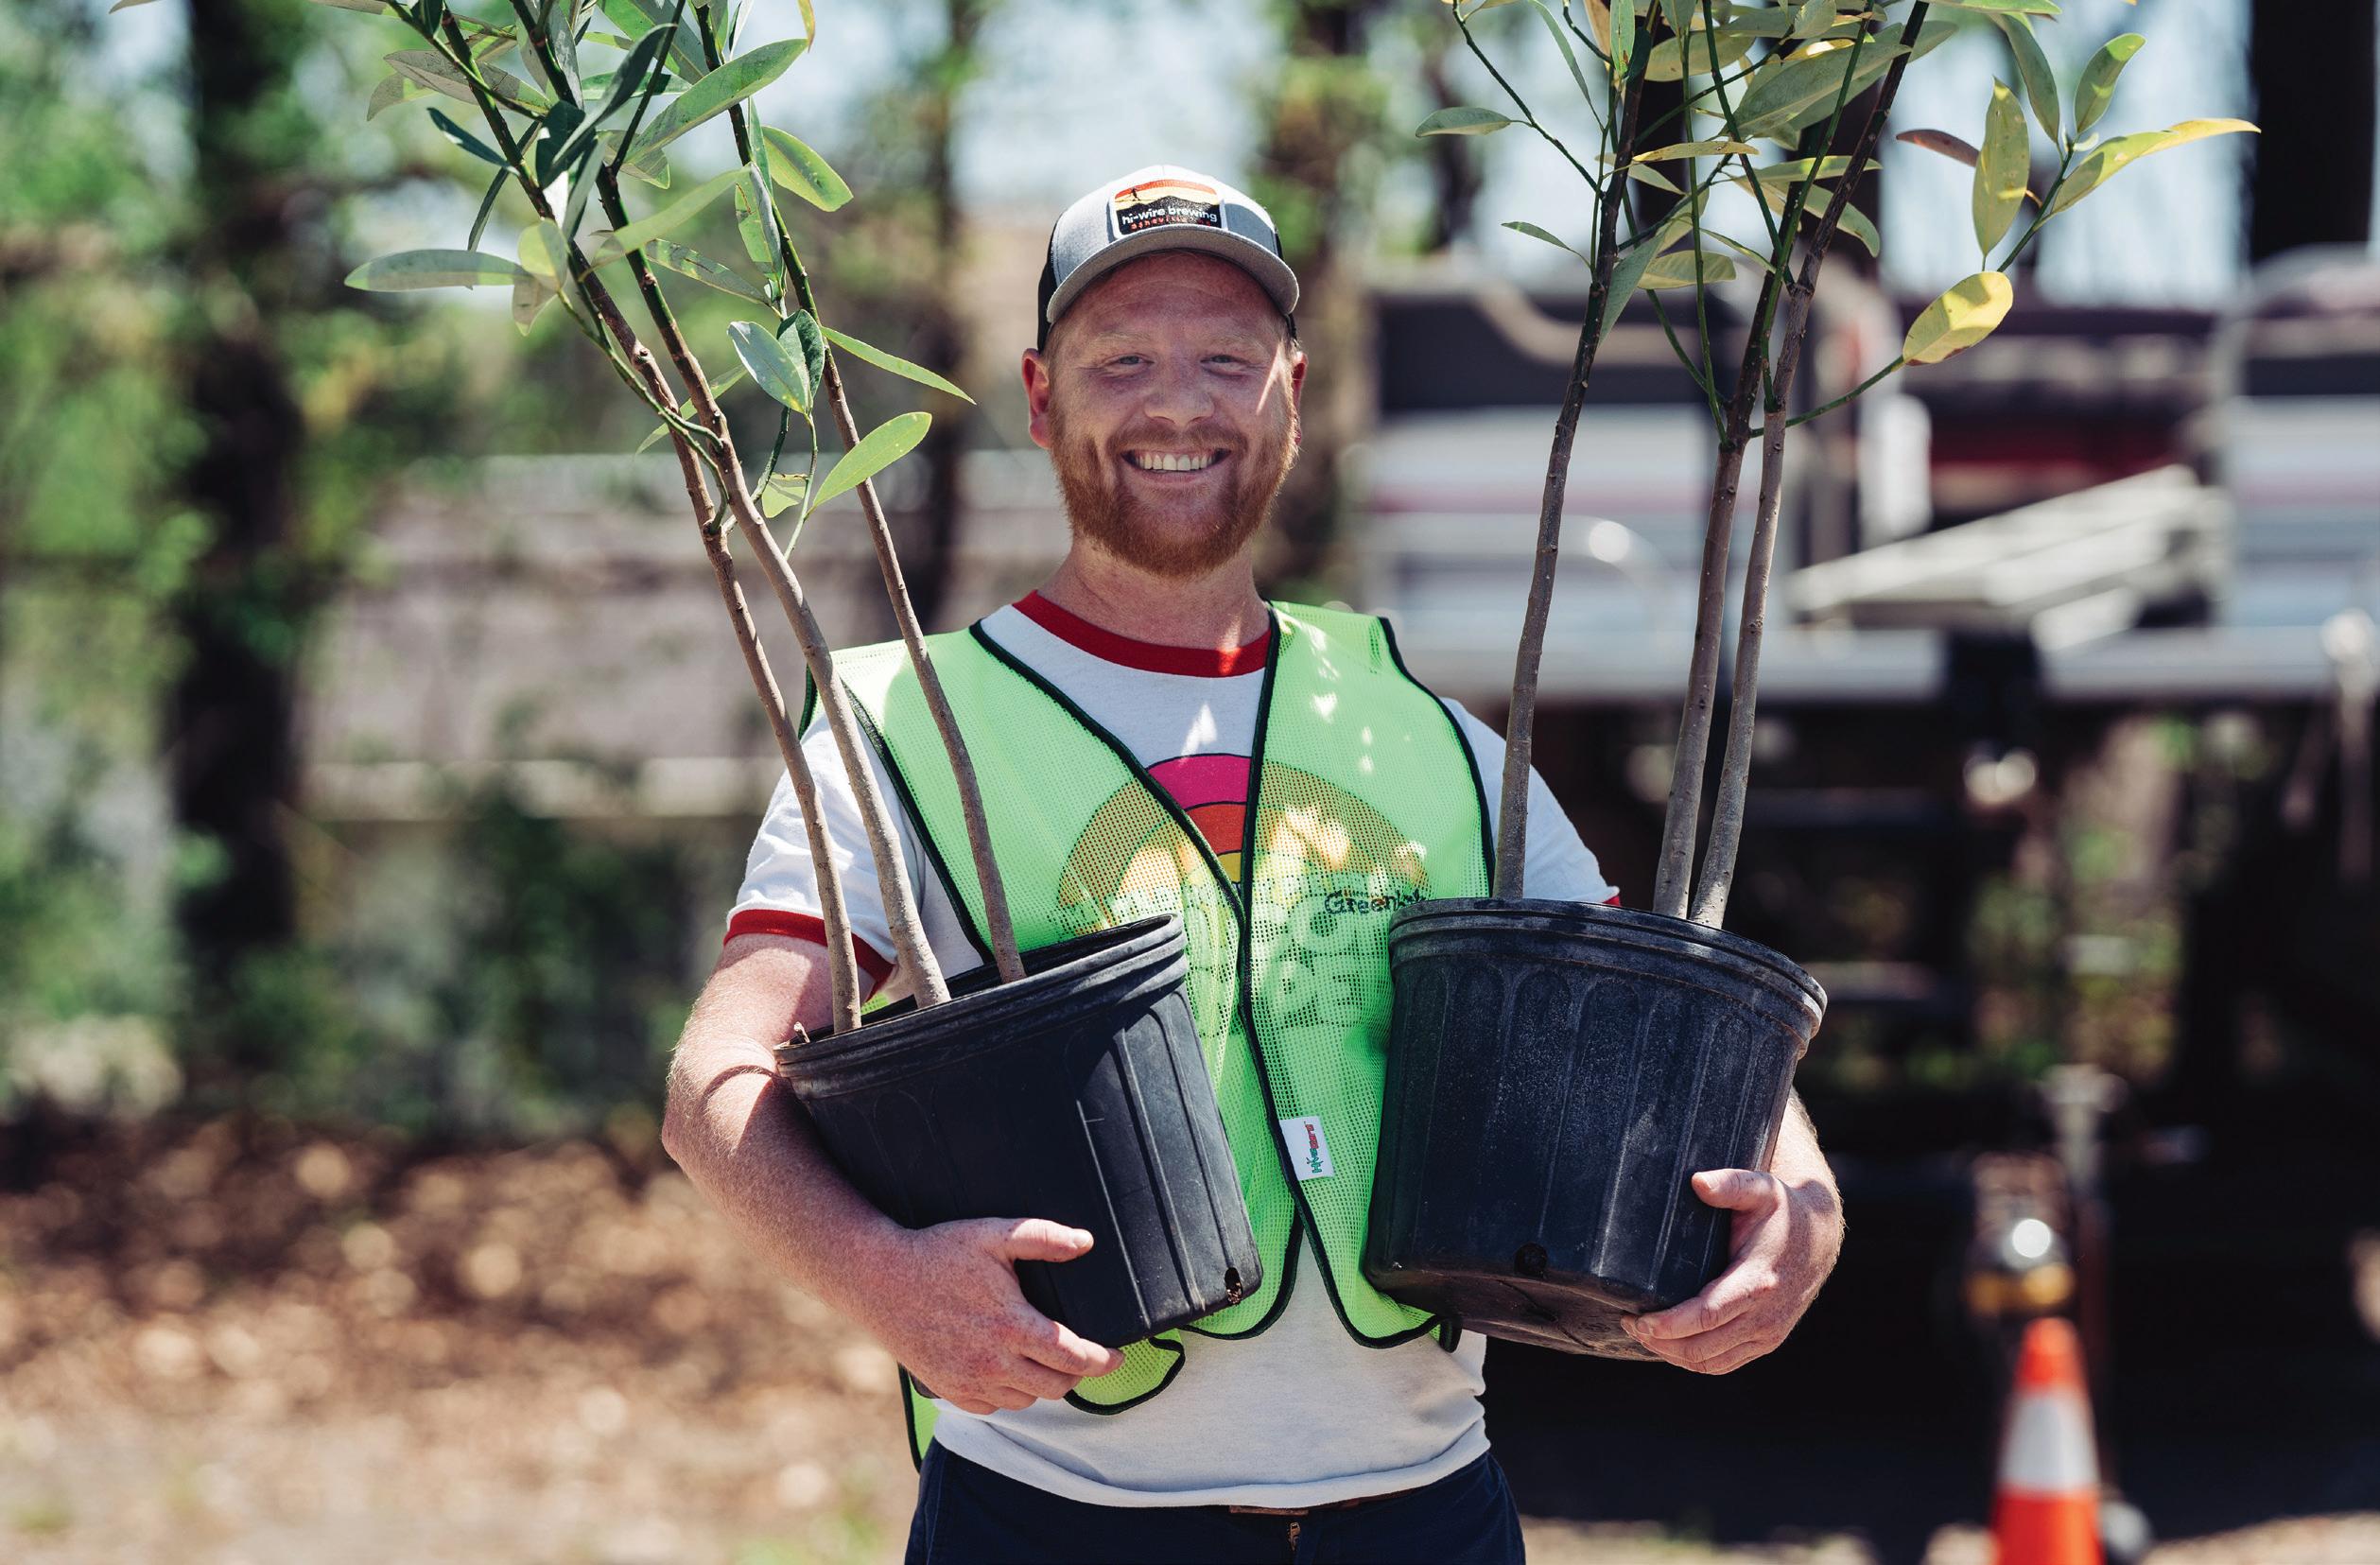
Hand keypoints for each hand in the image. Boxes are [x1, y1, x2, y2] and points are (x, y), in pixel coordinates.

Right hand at [850, 1217, 1124, 1414]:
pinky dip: (1009, 1393)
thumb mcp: (992, 1234)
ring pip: (1027, 1400)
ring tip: (1043, 1358)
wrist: (879, 1280)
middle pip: (1057, 1387)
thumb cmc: (938, 1252)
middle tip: (1081, 1354)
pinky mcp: (950, 1390)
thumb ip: (1042, 1238)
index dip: (1103, 1361)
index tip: (1118, 1355)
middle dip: (1076, 1373)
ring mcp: (969, 1381)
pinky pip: (994, 1407)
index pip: (1074, 1358)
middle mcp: (993, 1362)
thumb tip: (1086, 1243)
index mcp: (1012, 1325)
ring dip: (1042, 1383)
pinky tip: (1007, 1368)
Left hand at [1622, 1168, 1840, 1374]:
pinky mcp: (1767, 1341)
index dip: (1669, 1324)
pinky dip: (1695, 1361)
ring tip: (1643, 1334)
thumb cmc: (1782, 1211)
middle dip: (1660, 1341)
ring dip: (1673, 1354)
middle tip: (1629, 1322)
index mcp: (1758, 1280)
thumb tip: (1697, 1182)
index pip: (1707, 1315)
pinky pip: (1725, 1363)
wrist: (1819, 1238)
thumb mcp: (1761, 1188)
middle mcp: (1765, 1315)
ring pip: (1711, 1361)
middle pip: (1703, 1346)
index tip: (1637, 1319)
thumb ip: (1730, 1184)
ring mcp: (1768, 1333)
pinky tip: (1671, 1346)